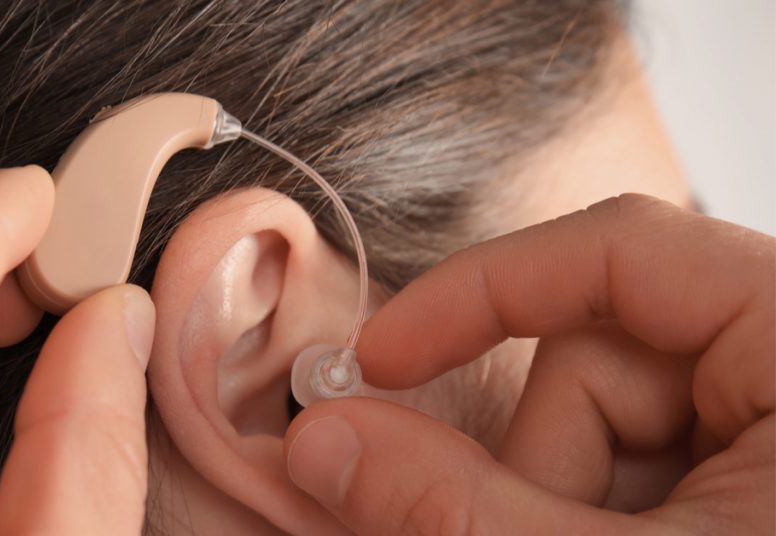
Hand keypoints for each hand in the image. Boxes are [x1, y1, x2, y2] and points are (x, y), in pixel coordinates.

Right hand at [285, 194, 773, 533]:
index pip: (620, 251)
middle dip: (547, 465)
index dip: (480, 294)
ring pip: (609, 424)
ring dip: (570, 507)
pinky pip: (638, 467)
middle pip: (603, 357)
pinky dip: (600, 519)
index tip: (379, 361)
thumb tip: (323, 440)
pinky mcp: (756, 477)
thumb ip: (456, 508)